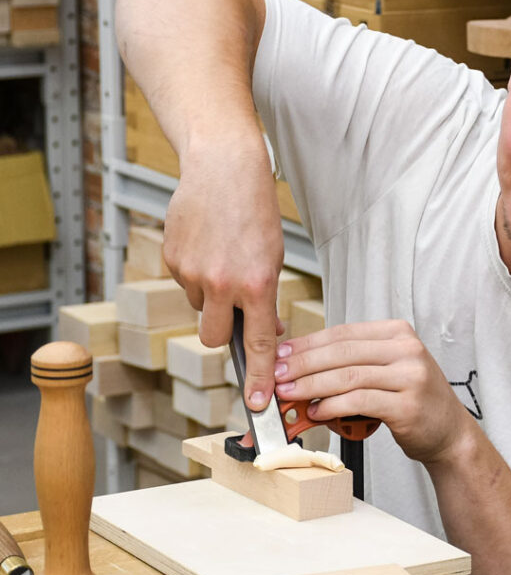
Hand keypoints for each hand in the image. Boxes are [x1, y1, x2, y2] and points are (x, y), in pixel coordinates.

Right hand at [163, 133, 282, 410]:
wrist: (224, 169)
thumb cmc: (256, 212)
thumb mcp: (274, 257)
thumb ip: (265, 298)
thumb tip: (265, 330)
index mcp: (257, 285)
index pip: (258, 344)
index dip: (259, 378)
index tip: (259, 405)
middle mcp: (223, 284)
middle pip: (214, 338)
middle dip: (223, 331)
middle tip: (233, 307)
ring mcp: (193, 273)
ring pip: (199, 308)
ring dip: (209, 296)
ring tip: (222, 258)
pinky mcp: (172, 260)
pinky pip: (184, 284)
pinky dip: (195, 273)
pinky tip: (207, 246)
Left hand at [273, 320, 472, 462]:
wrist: (450, 433)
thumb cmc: (412, 400)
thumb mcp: (388, 371)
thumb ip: (353, 364)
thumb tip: (300, 365)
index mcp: (399, 333)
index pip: (343, 333)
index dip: (307, 343)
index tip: (280, 355)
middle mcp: (407, 349)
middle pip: (342, 352)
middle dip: (303, 364)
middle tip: (276, 375)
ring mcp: (410, 376)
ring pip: (348, 376)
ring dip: (311, 386)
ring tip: (289, 395)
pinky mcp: (407, 405)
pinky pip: (360, 401)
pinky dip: (332, 406)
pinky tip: (316, 412)